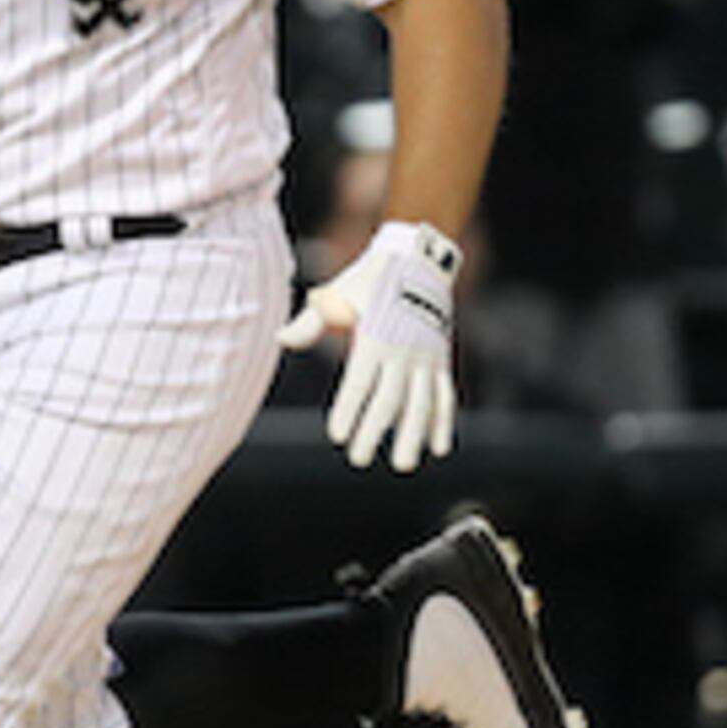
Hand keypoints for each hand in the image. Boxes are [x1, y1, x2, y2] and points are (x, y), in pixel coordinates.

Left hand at [277, 220, 463, 471]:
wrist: (418, 262)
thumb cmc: (369, 281)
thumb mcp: (339, 295)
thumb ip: (312, 321)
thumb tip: (280, 338)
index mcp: (375, 338)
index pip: (359, 383)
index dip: (348, 411)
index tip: (337, 436)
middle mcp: (403, 351)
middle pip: (390, 400)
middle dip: (375, 431)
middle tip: (359, 459)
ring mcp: (426, 358)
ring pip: (423, 403)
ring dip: (415, 436)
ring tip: (404, 465)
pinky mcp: (441, 361)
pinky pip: (446, 395)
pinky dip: (444, 422)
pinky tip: (438, 449)